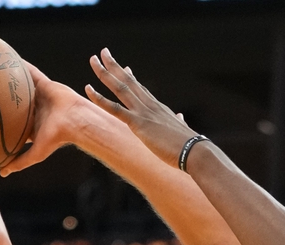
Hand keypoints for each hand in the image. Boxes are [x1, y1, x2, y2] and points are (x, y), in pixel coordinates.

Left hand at [0, 63, 90, 176]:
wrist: (75, 122)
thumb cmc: (58, 138)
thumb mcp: (36, 154)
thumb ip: (20, 162)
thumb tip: (2, 173)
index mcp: (31, 124)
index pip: (14, 120)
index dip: (2, 117)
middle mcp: (35, 108)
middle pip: (15, 101)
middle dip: (2, 96)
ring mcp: (40, 95)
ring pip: (21, 85)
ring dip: (9, 78)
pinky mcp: (45, 84)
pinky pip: (31, 72)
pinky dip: (21, 66)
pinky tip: (7, 58)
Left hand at [84, 48, 199, 168]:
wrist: (195, 151)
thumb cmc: (191, 146)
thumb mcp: (183, 129)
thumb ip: (179, 122)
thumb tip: (180, 117)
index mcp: (160, 108)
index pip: (142, 89)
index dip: (131, 77)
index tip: (123, 67)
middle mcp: (150, 105)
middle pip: (129, 81)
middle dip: (114, 66)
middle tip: (103, 53)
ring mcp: (144, 112)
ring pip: (120, 87)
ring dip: (104, 73)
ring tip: (93, 60)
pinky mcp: (138, 124)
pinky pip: (115, 109)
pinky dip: (100, 98)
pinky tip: (89, 89)